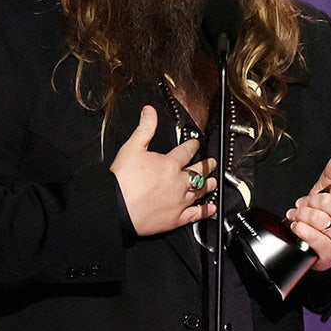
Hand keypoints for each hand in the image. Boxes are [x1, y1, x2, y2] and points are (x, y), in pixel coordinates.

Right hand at [110, 105, 216, 235]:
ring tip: (213, 182)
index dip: (192, 146)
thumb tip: (150, 112)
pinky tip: (210, 209)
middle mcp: (179, 182)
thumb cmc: (123, 181)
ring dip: (208, 185)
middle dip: (206, 165)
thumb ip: (145, 128)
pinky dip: (205, 211)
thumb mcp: (132, 148)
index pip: (186, 151)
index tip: (195, 144)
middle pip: (198, 171)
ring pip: (200, 191)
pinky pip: (196, 214)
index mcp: (170, 164)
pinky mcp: (177, 218)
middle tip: (211, 162)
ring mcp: (180, 200)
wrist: (117, 207)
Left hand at [285, 155, 330, 271]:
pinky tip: (298, 226)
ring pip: (317, 218)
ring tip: (300, 215)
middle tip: (307, 204)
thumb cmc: (322, 214)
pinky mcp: (330, 251)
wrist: (313, 240)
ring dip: (301, 214)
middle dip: (311, 201)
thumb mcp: (325, 191)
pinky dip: (299, 228)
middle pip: (328, 202)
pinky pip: (312, 235)